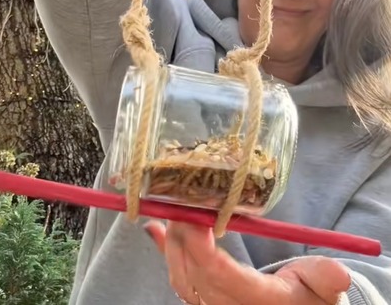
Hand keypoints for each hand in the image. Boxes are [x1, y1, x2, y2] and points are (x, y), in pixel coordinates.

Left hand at [144, 221, 350, 304]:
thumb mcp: (325, 287)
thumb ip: (326, 278)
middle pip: (192, 271)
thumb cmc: (311, 296)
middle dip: (182, 234)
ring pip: (180, 275)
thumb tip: (339, 275)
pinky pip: (178, 277)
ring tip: (173, 209)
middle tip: (181, 200)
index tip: (196, 216)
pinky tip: (157, 229)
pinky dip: (166, 252)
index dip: (200, 246)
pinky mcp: (203, 299)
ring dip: (172, 241)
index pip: (218, 274)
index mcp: (258, 300)